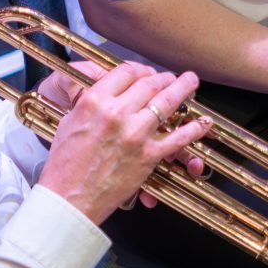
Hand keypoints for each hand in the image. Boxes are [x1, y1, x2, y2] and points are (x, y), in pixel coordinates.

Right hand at [37, 61, 208, 221]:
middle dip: (163, 77)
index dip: (140, 69)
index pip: (125, 72)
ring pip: (167, 102)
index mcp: (95, 102)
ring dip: (183, 89)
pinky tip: (202, 122)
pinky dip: (194, 128)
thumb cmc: (64, 164)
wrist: (69, 197)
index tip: (145, 73)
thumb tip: (108, 92)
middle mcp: (117, 113)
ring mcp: (136, 134)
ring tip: (191, 83)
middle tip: (170, 77)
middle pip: (150, 83)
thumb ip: (91, 103)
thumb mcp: (70, 121)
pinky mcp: (148, 156)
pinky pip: (178, 138)